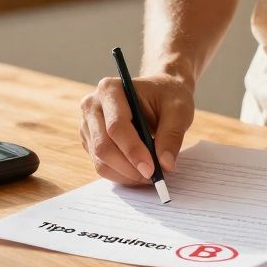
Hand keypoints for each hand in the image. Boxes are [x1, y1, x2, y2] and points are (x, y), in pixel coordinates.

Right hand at [78, 73, 194, 185]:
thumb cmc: (167, 96)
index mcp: (111, 90)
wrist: (159, 92)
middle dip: (128, 168)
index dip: (132, 151)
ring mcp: (88, 124)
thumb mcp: (178, 110)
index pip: (116, 126)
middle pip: (103, 146)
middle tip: (152, 177)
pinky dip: (121, 174)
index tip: (151, 169)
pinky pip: (101, 165)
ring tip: (149, 175)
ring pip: (100, 160)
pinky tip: (138, 171)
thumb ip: (172, 135)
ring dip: (125, 174)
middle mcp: (93, 105)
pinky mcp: (90, 140)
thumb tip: (165, 164)